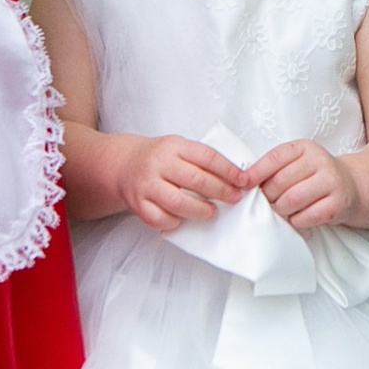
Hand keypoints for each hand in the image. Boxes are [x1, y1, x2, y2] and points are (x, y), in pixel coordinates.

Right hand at [122, 135, 246, 230]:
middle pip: (195, 179)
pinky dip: (174, 221)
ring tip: (212, 212)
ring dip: (199, 210)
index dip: (228, 170)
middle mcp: (159, 163)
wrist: (125, 164)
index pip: (206, 156)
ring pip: (177, 201)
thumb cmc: (159, 158)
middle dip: (220, 191)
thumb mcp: (179, 148)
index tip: (243, 180)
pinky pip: (160, 218)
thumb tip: (234, 176)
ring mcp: (147, 184)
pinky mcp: (138, 204)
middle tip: (234, 198)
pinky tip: (183, 219)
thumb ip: (201, 159)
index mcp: (174, 146)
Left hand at [243, 139, 360, 230]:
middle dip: (268, 197)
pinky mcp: (337, 204)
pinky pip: (305, 217)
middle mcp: (320, 161)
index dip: (255, 173)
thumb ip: (275, 168)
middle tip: (269, 202)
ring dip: (281, 210)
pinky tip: (298, 216)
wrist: (352, 186)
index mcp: (305, 148)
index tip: (243, 185)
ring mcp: (331, 182)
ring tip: (283, 209)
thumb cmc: (316, 176)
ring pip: (291, 201)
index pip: (274, 158)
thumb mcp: (297, 163)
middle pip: (279, 183)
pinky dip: (295, 220)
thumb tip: (245, 182)